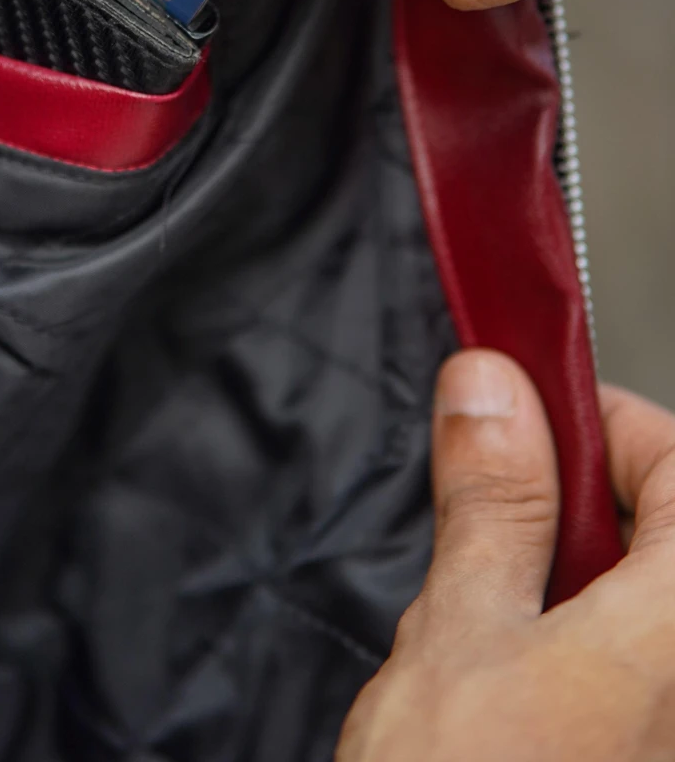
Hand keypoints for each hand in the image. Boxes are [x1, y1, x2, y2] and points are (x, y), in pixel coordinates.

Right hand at [335, 350, 674, 761]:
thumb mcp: (460, 636)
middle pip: (670, 543)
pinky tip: (524, 705)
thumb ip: (492, 502)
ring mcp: (670, 722)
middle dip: (582, 515)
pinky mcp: (641, 750)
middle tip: (491, 531)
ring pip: (648, 616)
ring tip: (493, 640)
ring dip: (578, 596)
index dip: (600, 425)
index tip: (521, 417)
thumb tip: (494, 388)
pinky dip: (591, 662)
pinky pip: (640, 680)